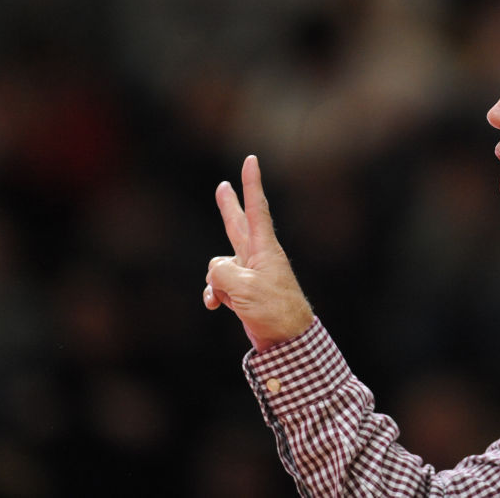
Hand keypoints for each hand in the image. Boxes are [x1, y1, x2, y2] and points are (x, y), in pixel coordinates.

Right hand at [203, 155, 312, 350]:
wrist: (286, 339)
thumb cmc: (272, 309)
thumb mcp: (242, 288)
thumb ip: (221, 273)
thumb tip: (215, 275)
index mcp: (264, 248)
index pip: (256, 208)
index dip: (252, 183)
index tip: (251, 160)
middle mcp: (257, 255)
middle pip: (237, 224)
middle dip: (228, 206)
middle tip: (223, 186)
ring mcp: (249, 273)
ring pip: (219, 264)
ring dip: (213, 281)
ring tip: (222, 298)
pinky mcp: (244, 290)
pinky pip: (219, 284)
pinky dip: (213, 293)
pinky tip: (215, 306)